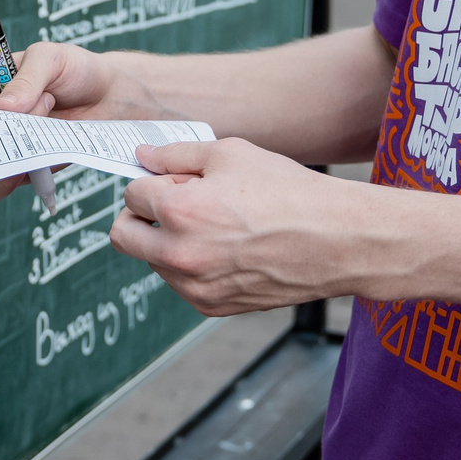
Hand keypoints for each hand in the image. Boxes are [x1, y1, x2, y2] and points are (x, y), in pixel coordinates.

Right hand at [0, 41, 139, 205]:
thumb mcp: (51, 60)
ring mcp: (7, 140)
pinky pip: (15, 179)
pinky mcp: (25, 162)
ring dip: (15, 161)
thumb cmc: (76, 68)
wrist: (109, 95)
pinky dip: (29, 175)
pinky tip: (47, 160)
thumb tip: (2, 107)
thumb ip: (27, 80)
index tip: (2, 118)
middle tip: (29, 129)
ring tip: (44, 139)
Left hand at [112, 139, 379, 315]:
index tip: (176, 180)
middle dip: (140, 215)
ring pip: (152, 260)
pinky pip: (180, 282)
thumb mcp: (232, 153)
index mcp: (180, 211)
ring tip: (216, 225)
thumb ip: (177, 155)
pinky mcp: (211, 306)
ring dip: (167, 241)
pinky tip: (228, 248)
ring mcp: (194, 287)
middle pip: (123, 235)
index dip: (153, 181)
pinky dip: (191, 264)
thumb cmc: (290, 193)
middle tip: (175, 202)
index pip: (131, 193)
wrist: (338, 242)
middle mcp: (180, 255)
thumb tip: (142, 157)